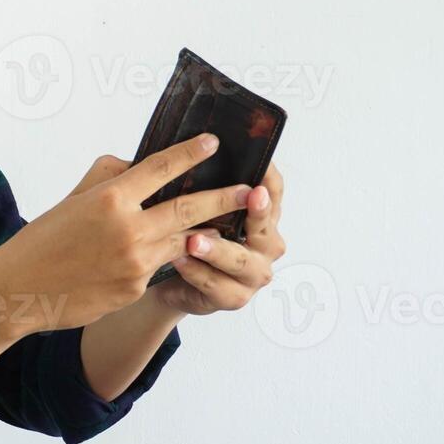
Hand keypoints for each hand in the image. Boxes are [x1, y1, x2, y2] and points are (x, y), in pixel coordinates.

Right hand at [0, 133, 254, 334]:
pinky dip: (165, 258)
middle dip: (224, 198)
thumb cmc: (43, 239)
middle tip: (249, 190)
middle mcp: (128, 229)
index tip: (213, 142)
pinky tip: (169, 255)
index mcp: (110, 198)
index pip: (160, 168)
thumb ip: (110, 178)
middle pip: (189, 208)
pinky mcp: (135, 288)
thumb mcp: (73, 198)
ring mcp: (135, 262)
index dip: (190, 153)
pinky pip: (160, 267)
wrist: (19, 290)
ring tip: (224, 224)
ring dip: (204, 232)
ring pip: (182, 241)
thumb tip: (141, 166)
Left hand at [152, 161, 286, 315]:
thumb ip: (197, 182)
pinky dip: (197, 272)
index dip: (270, 176)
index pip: (274, 191)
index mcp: (261, 215)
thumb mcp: (192, 203)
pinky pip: (217, 286)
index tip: (261, 160)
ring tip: (194, 239)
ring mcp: (252, 273)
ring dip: (218, 250)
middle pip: (267, 227)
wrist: (169, 280)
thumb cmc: (186, 232)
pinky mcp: (234, 297)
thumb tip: (184, 146)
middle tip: (250, 194)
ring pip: (241, 261)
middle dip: (259, 211)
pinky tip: (179, 260)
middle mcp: (265, 244)